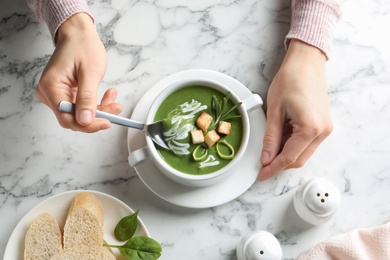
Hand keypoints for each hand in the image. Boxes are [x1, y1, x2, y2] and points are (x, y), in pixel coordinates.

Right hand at [35, 13, 121, 131]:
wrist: (78, 34)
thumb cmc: (82, 46)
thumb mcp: (90, 72)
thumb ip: (87, 98)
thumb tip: (85, 121)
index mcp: (50, 87)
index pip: (67, 118)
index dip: (88, 125)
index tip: (107, 122)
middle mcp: (48, 93)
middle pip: (73, 118)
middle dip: (97, 116)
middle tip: (115, 107)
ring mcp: (55, 95)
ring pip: (79, 114)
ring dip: (99, 109)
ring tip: (112, 97)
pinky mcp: (63, 94)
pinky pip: (80, 107)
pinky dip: (95, 104)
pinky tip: (106, 95)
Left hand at [259, 39, 332, 180]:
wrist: (306, 62)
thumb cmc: (290, 80)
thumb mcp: (275, 111)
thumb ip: (270, 139)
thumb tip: (266, 159)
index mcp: (310, 129)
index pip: (289, 158)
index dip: (273, 168)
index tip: (261, 175)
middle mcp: (322, 132)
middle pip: (298, 160)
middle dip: (279, 165)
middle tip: (262, 166)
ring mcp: (325, 129)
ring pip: (304, 154)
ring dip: (286, 155)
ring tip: (269, 150)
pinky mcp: (323, 125)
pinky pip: (307, 144)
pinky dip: (293, 146)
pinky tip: (280, 140)